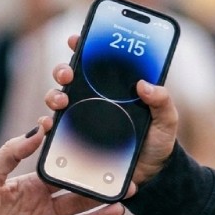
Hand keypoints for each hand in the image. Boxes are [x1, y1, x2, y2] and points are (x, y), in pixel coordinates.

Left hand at [0, 117, 124, 214]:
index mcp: (32, 188)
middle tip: (125, 185)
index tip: (104, 158)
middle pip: (79, 199)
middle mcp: (42, 209)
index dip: (84, 169)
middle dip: (102, 193)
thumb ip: (12, 152)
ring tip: (119, 207)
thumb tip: (38, 129)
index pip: (65, 176)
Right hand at [45, 34, 178, 191]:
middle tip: (68, 73)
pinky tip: (49, 124)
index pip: (96, 61)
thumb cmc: (158, 143)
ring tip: (61, 100)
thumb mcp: (166, 120)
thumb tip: (145, 84)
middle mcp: (95, 99)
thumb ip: (162, 101)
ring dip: (53, 94)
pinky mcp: (76, 140)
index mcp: (115, 88)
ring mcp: (83, 119)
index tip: (76, 39)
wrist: (150, 175)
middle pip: (70, 77)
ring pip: (58, 99)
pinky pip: (56, 130)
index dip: (83, 46)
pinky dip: (47, 124)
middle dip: (63, 69)